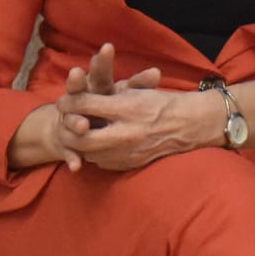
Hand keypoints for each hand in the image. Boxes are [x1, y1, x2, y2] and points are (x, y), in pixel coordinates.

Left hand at [57, 45, 218, 171]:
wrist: (190, 125)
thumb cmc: (163, 102)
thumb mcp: (137, 91)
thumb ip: (110, 96)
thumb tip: (80, 99)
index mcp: (129, 108)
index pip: (88, 106)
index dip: (71, 102)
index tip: (64, 100)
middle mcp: (128, 133)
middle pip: (83, 137)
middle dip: (69, 128)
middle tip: (64, 120)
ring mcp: (130, 152)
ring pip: (91, 153)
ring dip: (80, 143)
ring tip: (76, 132)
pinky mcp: (132, 164)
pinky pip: (103, 163)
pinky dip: (95, 153)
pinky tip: (94, 145)